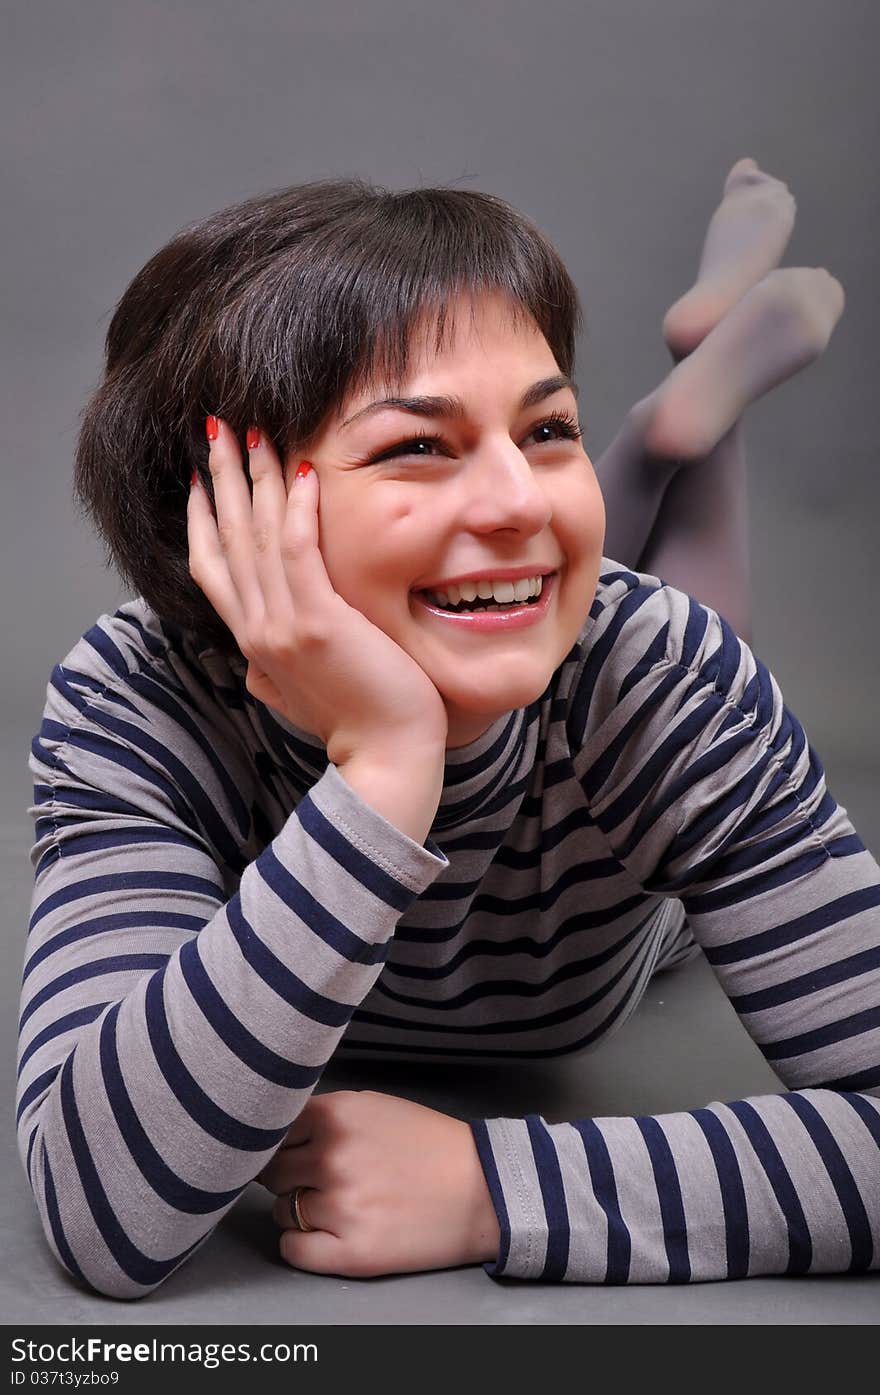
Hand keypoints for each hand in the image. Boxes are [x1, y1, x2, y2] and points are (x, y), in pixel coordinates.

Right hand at [187, 420, 448, 766]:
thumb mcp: (297, 695)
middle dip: (221, 478)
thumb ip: (271, 673)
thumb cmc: (353, 724)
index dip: (204, 518)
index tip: (201, 477)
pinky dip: (299, 508)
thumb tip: (255, 670)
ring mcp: (282, 626)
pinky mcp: (318, 624)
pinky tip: (303, 470)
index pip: (213, 567)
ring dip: (255, 478)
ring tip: (252, 430)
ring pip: (259, 536)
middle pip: (227, 538)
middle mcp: (256, 629)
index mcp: (252, 641)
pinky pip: (300, 551)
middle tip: (216, 428)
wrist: (385, 757)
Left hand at [258, 1090, 500, 1277]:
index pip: (274, 1129)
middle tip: (318, 1180)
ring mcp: (340, 1206)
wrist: (482, 1188)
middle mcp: (332, 1157)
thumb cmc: (429, 1145)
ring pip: (282, 1209)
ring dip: (300, 1209)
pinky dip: (302, 1244)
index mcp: (337, 1115)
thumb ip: (327, 1114)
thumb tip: (281, 1130)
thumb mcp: (375, 1105)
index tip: (296, 1150)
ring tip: (338, 1205)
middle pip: (273, 1170)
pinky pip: (292, 1248)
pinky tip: (328, 1234)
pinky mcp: (350, 1252)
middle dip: (290, 1175)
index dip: (283, 1141)